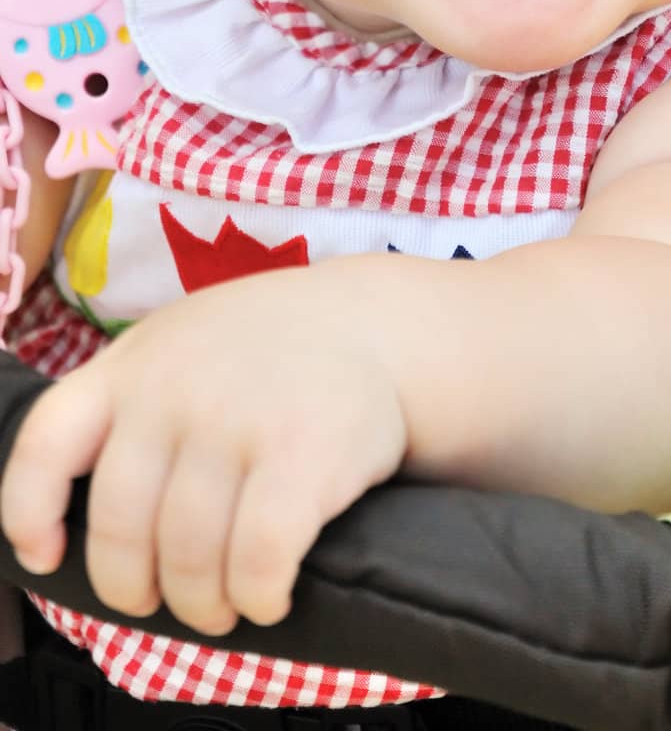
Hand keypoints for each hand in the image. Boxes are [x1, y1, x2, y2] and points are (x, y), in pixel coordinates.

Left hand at [0, 264, 406, 635]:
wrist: (375, 324)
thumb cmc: (269, 348)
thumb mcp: (182, 342)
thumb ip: (129, 400)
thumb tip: (76, 507)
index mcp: (132, 364)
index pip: (46, 442)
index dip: (29, 512)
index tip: (44, 554)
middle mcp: (174, 391)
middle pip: (122, 529)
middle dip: (137, 588)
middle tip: (166, 601)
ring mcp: (237, 422)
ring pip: (189, 557)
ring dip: (203, 605)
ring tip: (223, 606)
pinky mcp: (301, 456)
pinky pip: (258, 560)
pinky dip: (257, 597)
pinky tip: (268, 596)